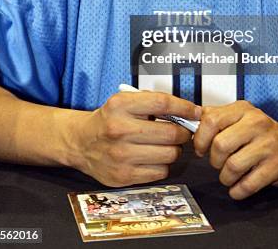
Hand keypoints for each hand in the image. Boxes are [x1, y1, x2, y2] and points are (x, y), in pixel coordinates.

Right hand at [70, 91, 200, 186]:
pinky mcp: (123, 176)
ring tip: (166, 145)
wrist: (82, 142)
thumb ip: (153, 102)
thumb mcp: (125, 101)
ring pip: (169, 154)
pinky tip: (153, 157)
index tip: (195, 111)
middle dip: (183, 132)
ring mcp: (121, 155)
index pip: (162, 103)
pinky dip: (163, 165)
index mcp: (120, 105)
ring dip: (174, 149)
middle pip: (170, 133)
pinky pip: (160, 172)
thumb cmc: (109, 120)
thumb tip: (187, 111)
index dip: (184, 107)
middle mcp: (119, 129)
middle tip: (181, 131)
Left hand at [193, 101, 277, 199]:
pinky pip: (248, 184)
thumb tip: (191, 120)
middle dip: (214, 160)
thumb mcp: (241, 116)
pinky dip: (238, 191)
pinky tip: (238, 187)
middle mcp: (256, 123)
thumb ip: (216, 116)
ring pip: (232, 166)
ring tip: (228, 176)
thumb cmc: (263, 132)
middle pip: (220, 145)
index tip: (200, 147)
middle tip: (217, 163)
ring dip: (225, 177)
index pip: (211, 120)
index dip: (200, 138)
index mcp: (243, 109)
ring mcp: (268, 145)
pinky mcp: (276, 166)